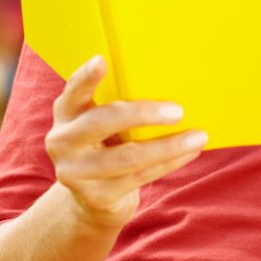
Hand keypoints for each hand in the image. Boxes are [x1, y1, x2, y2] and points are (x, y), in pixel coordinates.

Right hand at [44, 56, 206, 231]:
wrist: (93, 200)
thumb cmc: (106, 148)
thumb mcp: (100, 126)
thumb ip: (117, 108)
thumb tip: (169, 88)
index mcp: (65, 114)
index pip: (73, 92)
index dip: (86, 77)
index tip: (101, 60)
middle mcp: (63, 142)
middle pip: (102, 122)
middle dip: (142, 114)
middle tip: (177, 110)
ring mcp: (76, 173)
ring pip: (127, 156)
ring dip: (168, 146)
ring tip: (198, 136)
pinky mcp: (97, 196)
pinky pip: (140, 177)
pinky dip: (169, 163)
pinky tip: (189, 153)